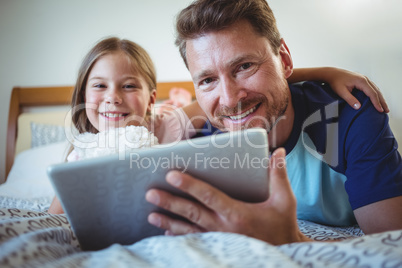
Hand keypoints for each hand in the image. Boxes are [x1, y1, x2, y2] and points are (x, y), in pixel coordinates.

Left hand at [145, 148, 310, 244]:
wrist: (283, 253)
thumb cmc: (282, 227)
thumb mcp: (285, 201)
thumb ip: (279, 176)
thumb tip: (279, 151)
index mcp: (237, 213)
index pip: (208, 196)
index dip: (189, 185)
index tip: (171, 175)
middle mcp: (223, 227)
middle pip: (192, 212)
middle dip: (170, 202)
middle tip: (150, 193)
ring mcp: (218, 240)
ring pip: (188, 230)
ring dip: (168, 222)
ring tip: (151, 215)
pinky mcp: (217, 247)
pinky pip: (194, 242)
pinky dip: (179, 237)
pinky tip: (166, 233)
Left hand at [325, 67, 388, 112]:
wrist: (332, 73)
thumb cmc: (335, 82)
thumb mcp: (341, 92)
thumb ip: (350, 99)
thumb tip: (359, 107)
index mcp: (361, 81)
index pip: (372, 93)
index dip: (376, 103)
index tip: (380, 110)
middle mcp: (365, 79)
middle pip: (376, 91)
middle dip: (382, 101)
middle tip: (386, 110)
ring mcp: (364, 78)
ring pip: (375, 89)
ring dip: (380, 98)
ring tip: (384, 106)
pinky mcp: (362, 80)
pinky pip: (372, 87)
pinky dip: (376, 94)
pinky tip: (377, 99)